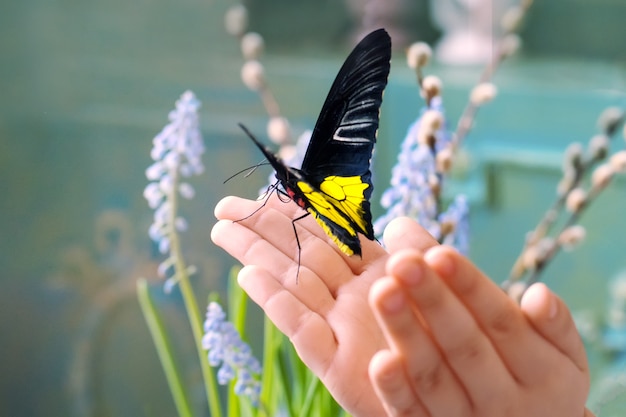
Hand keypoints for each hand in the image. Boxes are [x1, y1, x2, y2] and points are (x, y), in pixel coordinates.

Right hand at [211, 194, 436, 415]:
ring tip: (223, 230)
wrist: (461, 398)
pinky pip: (303, 330)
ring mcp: (342, 331)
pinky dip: (277, 303)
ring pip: (293, 283)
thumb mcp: (441, 286)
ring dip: (258, 255)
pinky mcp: (338, 368)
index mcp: (376, 277)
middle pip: (300, 255)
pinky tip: (249, 279)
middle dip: (262, 228)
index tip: (264, 192)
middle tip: (224, 207)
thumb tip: (397, 221)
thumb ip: (419, 252)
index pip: (327, 236)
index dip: (295, 213)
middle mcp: (352, 299)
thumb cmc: (452, 345)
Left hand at [368, 246, 592, 416]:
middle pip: (464, 345)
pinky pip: (413, 416)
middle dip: (432, 301)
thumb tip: (539, 292)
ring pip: (434, 376)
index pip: (501, 321)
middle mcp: (504, 399)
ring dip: (406, 335)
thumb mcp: (562, 357)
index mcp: (542, 372)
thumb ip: (552, 323)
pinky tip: (378, 361)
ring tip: (383, 292)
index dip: (469, 287)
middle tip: (402, 262)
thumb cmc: (543, 384)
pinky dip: (396, 391)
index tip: (439, 254)